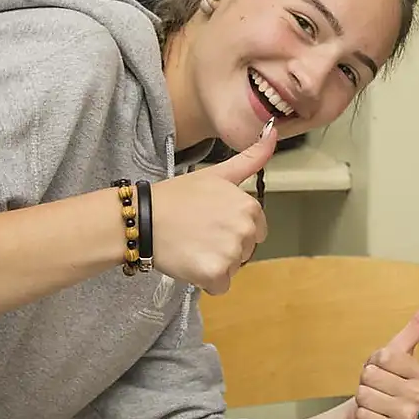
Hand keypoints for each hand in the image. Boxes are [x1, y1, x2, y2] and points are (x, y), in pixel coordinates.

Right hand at [150, 123, 275, 292]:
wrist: (144, 218)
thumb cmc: (178, 197)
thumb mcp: (217, 174)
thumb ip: (250, 158)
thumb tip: (274, 131)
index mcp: (250, 206)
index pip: (256, 231)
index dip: (232, 229)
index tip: (210, 222)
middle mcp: (246, 229)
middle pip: (245, 251)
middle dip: (225, 247)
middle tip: (198, 234)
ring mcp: (232, 253)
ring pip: (233, 268)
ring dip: (215, 264)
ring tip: (191, 247)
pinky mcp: (216, 274)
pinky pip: (220, 286)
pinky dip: (206, 281)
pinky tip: (189, 263)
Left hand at [343, 295, 418, 418]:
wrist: (368, 415)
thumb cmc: (382, 382)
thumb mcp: (397, 349)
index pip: (385, 357)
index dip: (375, 362)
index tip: (382, 370)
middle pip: (373, 376)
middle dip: (367, 381)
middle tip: (376, 388)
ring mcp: (409, 417)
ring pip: (366, 396)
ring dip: (363, 399)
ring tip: (374, 402)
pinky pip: (365, 417)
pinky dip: (361, 416)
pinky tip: (372, 418)